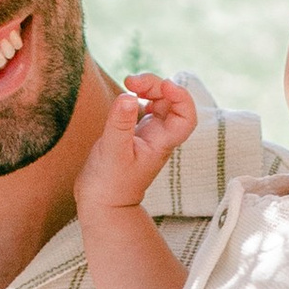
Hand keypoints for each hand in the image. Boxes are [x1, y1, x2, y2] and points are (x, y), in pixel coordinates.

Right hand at [75, 71, 197, 217]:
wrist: (102, 206)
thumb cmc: (108, 185)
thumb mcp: (112, 151)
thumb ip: (121, 123)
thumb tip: (129, 96)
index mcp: (161, 143)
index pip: (186, 117)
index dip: (181, 97)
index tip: (162, 86)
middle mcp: (159, 137)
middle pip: (171, 103)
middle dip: (156, 85)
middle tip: (130, 82)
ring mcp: (149, 135)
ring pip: (160, 102)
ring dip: (148, 87)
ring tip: (128, 83)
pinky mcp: (135, 134)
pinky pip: (146, 108)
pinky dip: (139, 96)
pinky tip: (127, 95)